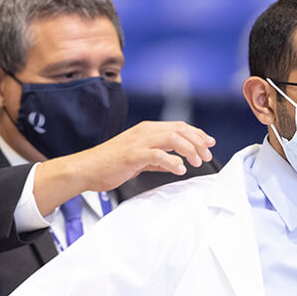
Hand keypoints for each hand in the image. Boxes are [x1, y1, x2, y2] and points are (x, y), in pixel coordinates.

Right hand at [36, 121, 214, 210]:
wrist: (87, 168)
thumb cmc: (109, 164)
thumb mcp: (138, 159)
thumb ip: (157, 159)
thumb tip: (174, 163)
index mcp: (146, 130)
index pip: (178, 126)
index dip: (197, 134)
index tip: (210, 143)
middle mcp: (145, 132)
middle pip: (180, 129)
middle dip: (198, 142)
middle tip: (206, 156)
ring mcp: (139, 142)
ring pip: (173, 138)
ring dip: (190, 150)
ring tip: (196, 163)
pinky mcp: (133, 155)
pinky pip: (159, 155)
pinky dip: (173, 162)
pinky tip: (180, 170)